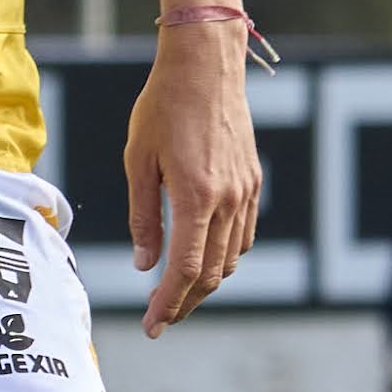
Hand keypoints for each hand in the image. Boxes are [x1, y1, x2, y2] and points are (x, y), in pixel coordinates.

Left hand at [122, 28, 260, 336]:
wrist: (206, 65)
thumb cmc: (162, 106)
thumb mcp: (138, 161)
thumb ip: (143, 216)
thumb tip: (144, 265)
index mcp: (196, 197)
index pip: (184, 270)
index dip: (167, 304)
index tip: (151, 326)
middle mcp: (228, 200)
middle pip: (210, 273)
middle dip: (184, 303)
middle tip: (159, 319)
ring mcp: (246, 192)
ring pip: (230, 258)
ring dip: (204, 284)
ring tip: (175, 294)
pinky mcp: (253, 181)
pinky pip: (243, 235)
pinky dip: (224, 257)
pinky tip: (203, 259)